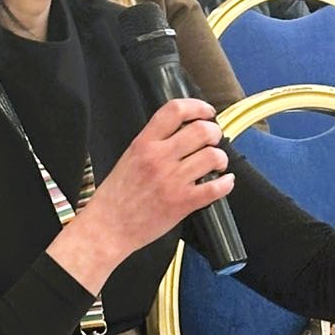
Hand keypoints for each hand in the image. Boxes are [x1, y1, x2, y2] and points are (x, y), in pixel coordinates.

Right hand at [48, 98, 230, 290]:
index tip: (207, 112)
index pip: (175, 110)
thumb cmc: (117, 195)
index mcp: (144, 143)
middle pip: (201, 130)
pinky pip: (215, 187)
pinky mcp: (182, 202)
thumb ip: (153, 143)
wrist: (108, 227)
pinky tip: (225, 181)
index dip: (198, 106)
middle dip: (215, 132)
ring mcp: (172, 180)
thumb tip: (182, 134)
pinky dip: (226, 183)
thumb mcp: (129, 158)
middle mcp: (159, 158)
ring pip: (212, 156)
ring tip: (218, 163)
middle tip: (214, 140)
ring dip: (221, 158)